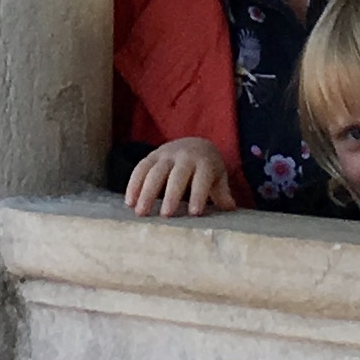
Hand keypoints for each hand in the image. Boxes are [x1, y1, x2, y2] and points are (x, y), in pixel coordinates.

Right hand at [123, 136, 237, 217]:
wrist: (194, 144)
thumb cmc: (207, 168)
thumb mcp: (218, 177)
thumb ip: (222, 192)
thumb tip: (230, 209)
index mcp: (204, 162)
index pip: (202, 179)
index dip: (199, 195)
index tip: (195, 214)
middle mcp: (184, 156)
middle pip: (176, 175)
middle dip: (170, 195)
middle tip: (165, 215)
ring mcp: (166, 154)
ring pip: (154, 172)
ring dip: (146, 192)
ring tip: (140, 212)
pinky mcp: (151, 156)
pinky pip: (140, 168)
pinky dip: (133, 184)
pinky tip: (129, 202)